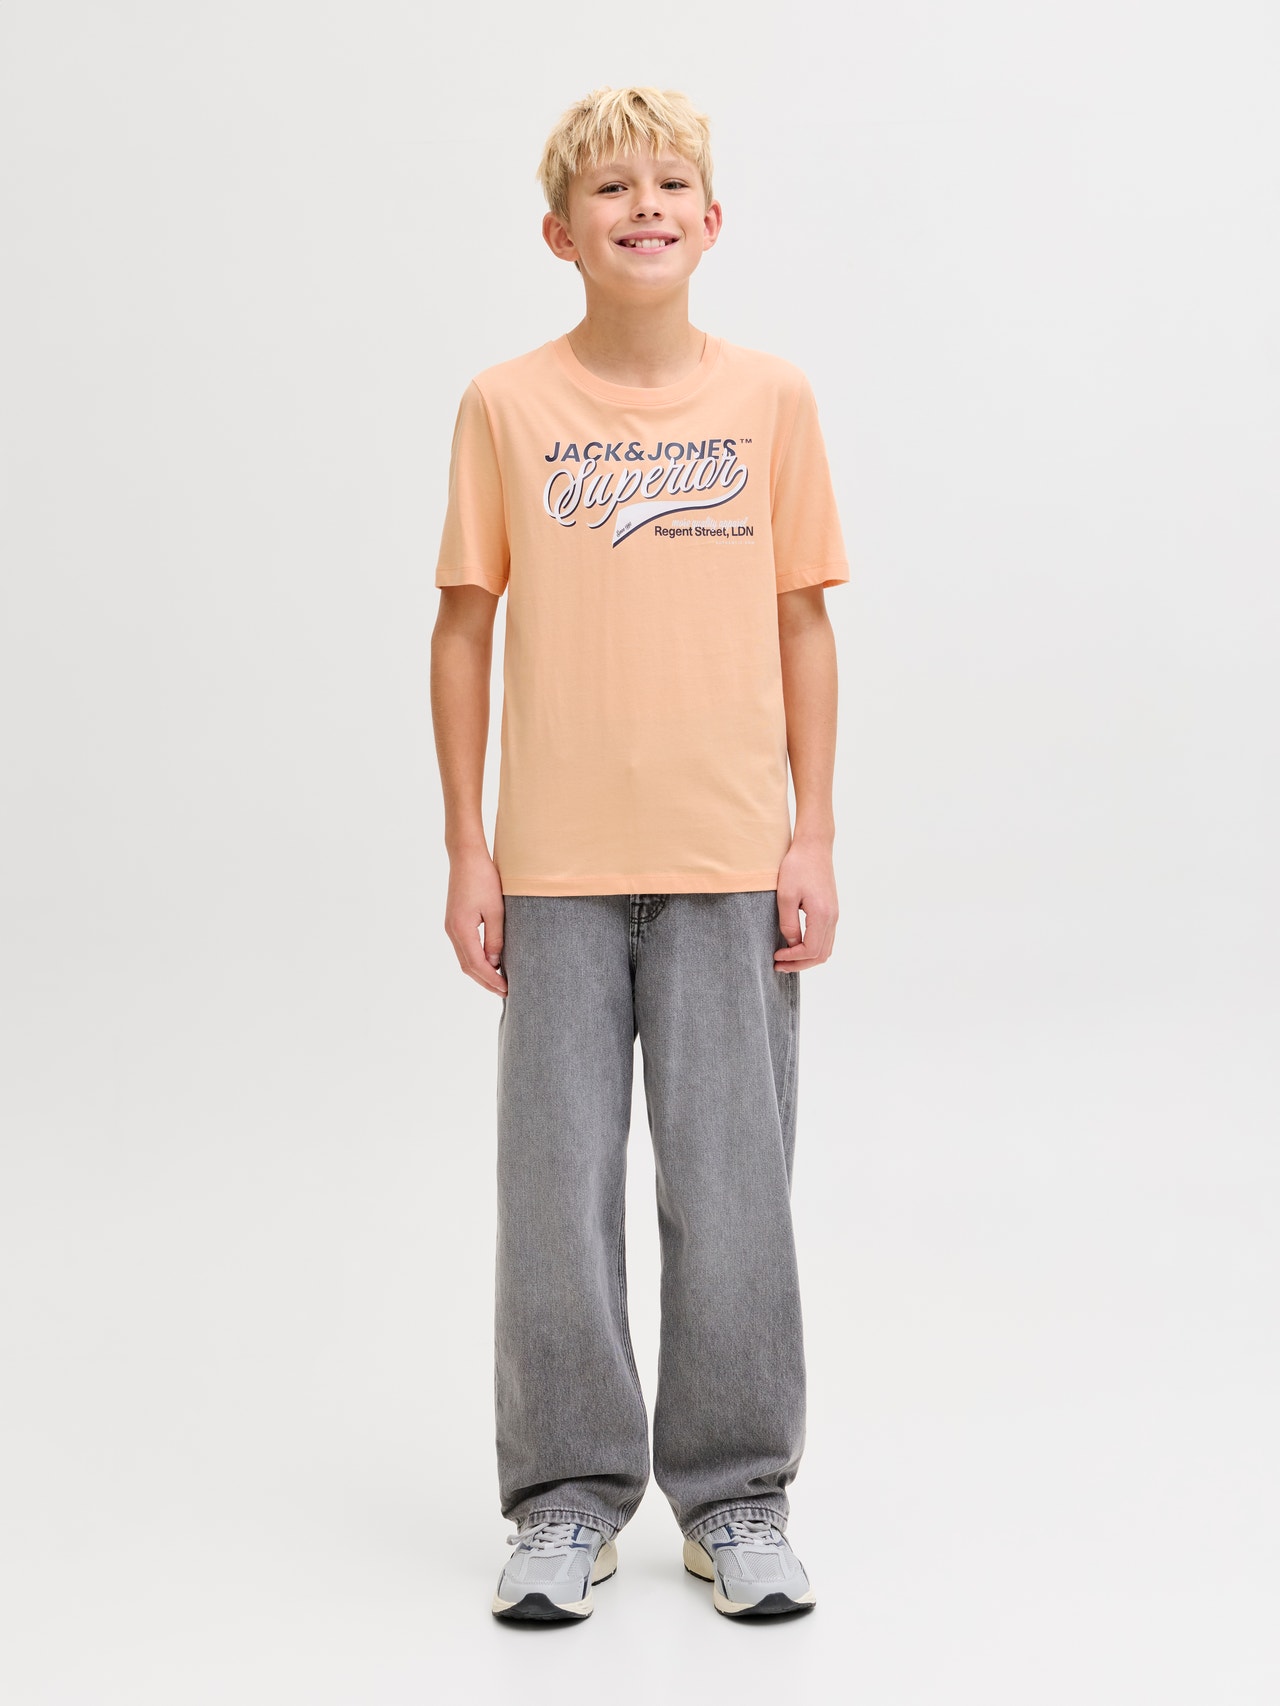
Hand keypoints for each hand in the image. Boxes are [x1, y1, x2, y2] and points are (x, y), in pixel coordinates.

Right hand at [444, 848, 507, 995]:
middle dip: (485, 981)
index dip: (491, 980)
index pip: (477, 964)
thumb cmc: (484, 879)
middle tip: (505, 992)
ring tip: (498, 982)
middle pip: (467, 966)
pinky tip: (489, 962)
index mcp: (462, 930)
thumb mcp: (496, 911)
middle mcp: (452, 931)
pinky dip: (476, 960)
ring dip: (480, 972)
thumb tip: (495, 964)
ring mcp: (451, 927)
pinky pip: (464, 948)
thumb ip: (495, 939)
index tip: (506, 990)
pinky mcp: (454, 921)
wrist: (466, 857)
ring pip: (464, 959)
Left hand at [774, 840, 837, 971]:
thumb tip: (790, 944)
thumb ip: (788, 923)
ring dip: (807, 958)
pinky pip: (826, 939)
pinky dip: (813, 948)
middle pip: (821, 955)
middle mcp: (832, 918)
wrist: (814, 847)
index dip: (792, 958)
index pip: (810, 950)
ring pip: (826, 949)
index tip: (775, 956)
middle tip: (779, 965)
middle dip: (799, 964)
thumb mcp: (785, 896)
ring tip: (786, 958)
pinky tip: (796, 945)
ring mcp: (834, 915)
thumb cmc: (797, 867)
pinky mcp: (831, 911)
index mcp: (822, 915)